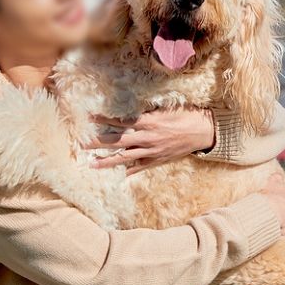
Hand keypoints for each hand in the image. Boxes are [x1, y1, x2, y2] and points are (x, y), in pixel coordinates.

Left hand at [86, 107, 214, 174]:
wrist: (203, 132)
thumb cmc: (186, 116)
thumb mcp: (165, 109)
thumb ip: (146, 113)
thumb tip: (130, 113)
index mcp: (148, 122)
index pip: (120, 122)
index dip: (104, 120)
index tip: (89, 119)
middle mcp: (147, 138)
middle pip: (117, 141)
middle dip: (98, 142)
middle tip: (81, 144)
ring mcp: (152, 151)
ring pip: (124, 157)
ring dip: (107, 161)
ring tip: (91, 164)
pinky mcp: (158, 160)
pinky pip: (140, 167)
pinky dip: (130, 171)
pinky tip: (119, 175)